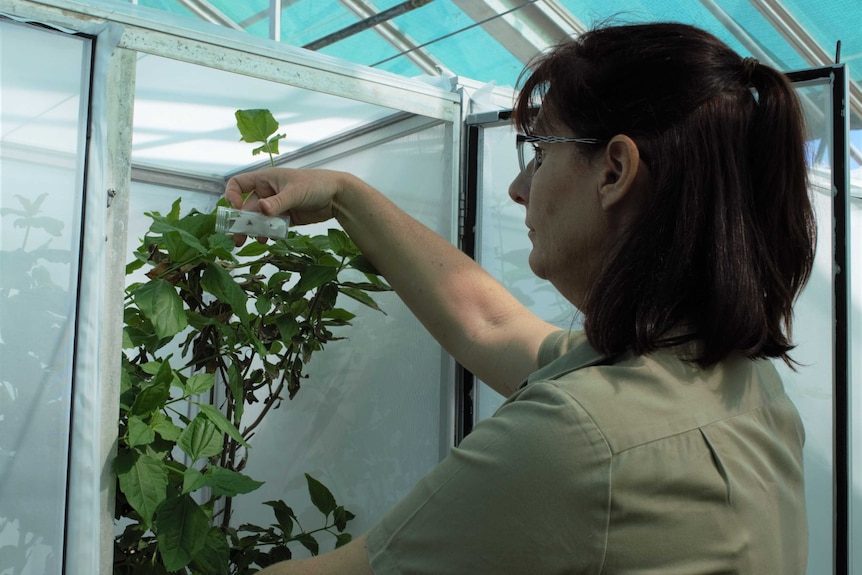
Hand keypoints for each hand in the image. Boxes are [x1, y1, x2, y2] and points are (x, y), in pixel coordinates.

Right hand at [224, 168, 350, 244]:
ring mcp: (276, 205)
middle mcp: (267, 192)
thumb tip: (260, 209)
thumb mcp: (295, 192)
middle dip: (243, 223)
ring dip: (255, 230)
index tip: (237, 210)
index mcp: (265, 179)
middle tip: (238, 239)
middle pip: (247, 208)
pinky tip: (270, 239)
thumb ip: (278, 202)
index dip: (232, 196)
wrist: (337, 196)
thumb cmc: (316, 185)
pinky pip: (271, 226)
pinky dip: (269, 233)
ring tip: (257, 241)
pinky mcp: (286, 217)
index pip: (238, 184)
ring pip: (259, 219)